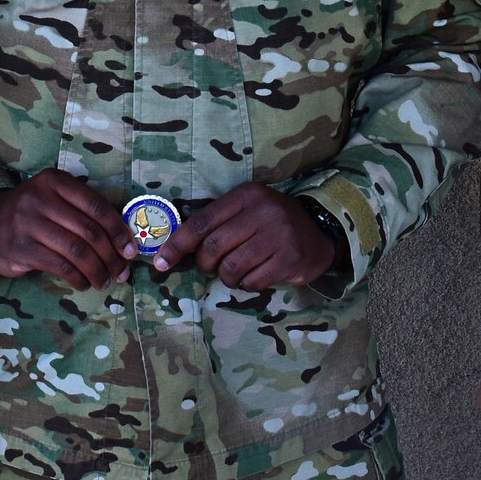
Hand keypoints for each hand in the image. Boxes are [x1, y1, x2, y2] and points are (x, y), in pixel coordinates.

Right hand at [0, 169, 134, 289]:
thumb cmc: (31, 214)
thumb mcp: (53, 199)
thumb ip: (82, 211)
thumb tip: (123, 240)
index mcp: (55, 181)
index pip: (96, 206)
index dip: (118, 231)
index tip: (131, 250)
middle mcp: (40, 198)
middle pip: (89, 231)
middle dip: (112, 256)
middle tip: (122, 273)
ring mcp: (28, 223)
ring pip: (77, 251)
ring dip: (97, 271)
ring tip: (105, 281)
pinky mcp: (21, 248)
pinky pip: (60, 266)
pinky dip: (78, 278)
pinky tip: (83, 283)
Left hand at [152, 182, 341, 289]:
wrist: (319, 233)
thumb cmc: (271, 222)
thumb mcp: (246, 209)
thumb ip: (216, 222)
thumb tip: (174, 246)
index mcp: (247, 195)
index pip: (202, 221)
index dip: (177, 244)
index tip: (161, 262)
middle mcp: (264, 212)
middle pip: (213, 247)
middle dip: (204, 264)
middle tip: (210, 267)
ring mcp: (279, 236)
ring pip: (231, 268)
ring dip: (227, 277)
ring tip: (235, 272)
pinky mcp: (290, 260)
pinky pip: (252, 281)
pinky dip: (247, 284)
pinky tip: (256, 275)